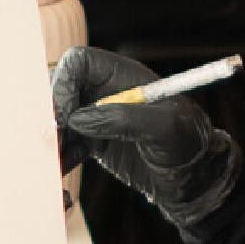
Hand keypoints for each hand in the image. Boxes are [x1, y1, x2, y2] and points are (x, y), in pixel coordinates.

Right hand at [51, 46, 242, 233]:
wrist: (194, 181)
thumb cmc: (188, 146)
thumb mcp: (164, 128)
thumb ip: (123, 119)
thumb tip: (78, 120)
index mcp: (122, 76)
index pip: (78, 63)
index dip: (63, 84)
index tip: (63, 116)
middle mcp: (105, 91)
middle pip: (59, 89)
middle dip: (50, 115)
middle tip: (53, 142)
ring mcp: (98, 117)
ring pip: (57, 119)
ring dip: (51, 139)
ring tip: (57, 161)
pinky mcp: (94, 142)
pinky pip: (65, 144)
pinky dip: (59, 158)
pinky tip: (64, 172)